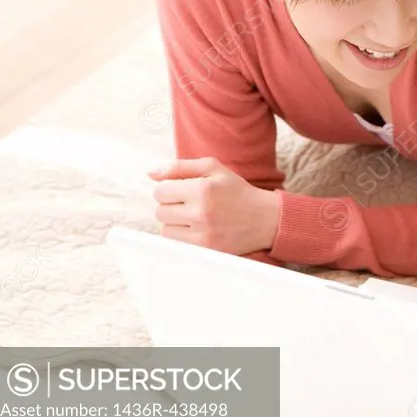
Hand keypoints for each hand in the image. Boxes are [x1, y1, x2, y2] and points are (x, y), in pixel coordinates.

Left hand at [149, 157, 281, 255]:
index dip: (168, 189)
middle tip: (190, 203)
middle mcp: (201, 213)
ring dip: (175, 222)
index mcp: (202, 189)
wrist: (266, 219)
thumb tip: (150, 173)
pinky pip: (176, 243)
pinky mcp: (205, 249)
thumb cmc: (237, 191)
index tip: (182, 190)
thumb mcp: (214, 168)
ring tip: (194, 216)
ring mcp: (203, 234)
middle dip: (171, 205)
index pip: (160, 191)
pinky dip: (182, 235)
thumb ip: (180, 166)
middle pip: (160, 211)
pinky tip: (197, 228)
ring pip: (165, 229)